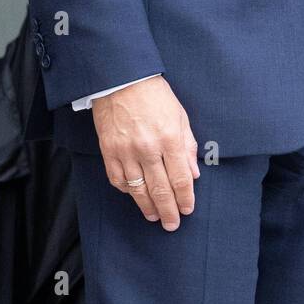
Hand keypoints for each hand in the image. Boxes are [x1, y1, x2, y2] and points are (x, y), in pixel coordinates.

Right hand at [92, 76, 199, 229]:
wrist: (121, 80)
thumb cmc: (154, 95)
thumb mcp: (179, 115)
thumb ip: (187, 145)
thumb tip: (193, 173)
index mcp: (169, 138)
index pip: (180, 178)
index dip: (185, 197)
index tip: (188, 209)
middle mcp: (148, 148)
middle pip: (160, 189)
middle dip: (169, 210)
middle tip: (173, 224)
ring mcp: (126, 152)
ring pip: (139, 189)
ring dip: (148, 206)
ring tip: (155, 216)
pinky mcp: (109, 152)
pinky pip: (118, 180)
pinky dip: (127, 192)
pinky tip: (135, 197)